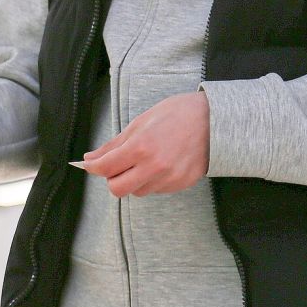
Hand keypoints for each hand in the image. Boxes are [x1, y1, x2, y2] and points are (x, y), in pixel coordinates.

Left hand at [81, 92, 209, 197]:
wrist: (215, 120)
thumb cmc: (177, 114)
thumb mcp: (140, 122)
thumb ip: (114, 145)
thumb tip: (91, 159)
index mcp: (141, 147)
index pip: (105, 168)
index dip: (93, 167)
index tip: (90, 164)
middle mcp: (154, 167)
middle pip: (117, 189)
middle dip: (112, 178)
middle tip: (117, 166)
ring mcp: (169, 178)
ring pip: (137, 191)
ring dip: (133, 180)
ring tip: (145, 160)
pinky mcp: (181, 184)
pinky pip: (156, 190)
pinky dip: (151, 181)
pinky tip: (160, 164)